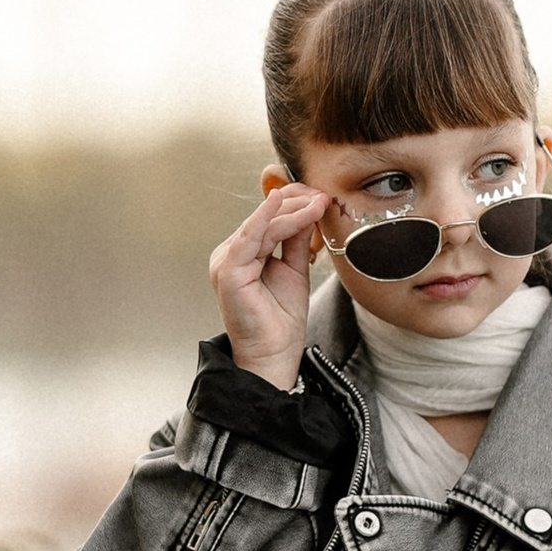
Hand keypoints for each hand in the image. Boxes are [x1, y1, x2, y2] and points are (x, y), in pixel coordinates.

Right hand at [208, 184, 329, 387]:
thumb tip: (309, 210)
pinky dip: (264, 218)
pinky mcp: (228, 270)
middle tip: (324, 196)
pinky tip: (278, 201)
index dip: (295, 205)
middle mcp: (231, 253)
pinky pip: (249, 237)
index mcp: (244, 253)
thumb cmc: (281, 320)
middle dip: (297, 203)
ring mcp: (227, 261)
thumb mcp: (296, 270)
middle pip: (265, 218)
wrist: (274, 354)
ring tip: (318, 202)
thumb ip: (298, 241)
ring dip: (292, 211)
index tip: (323, 197)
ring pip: (262, 225)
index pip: (269, 219)